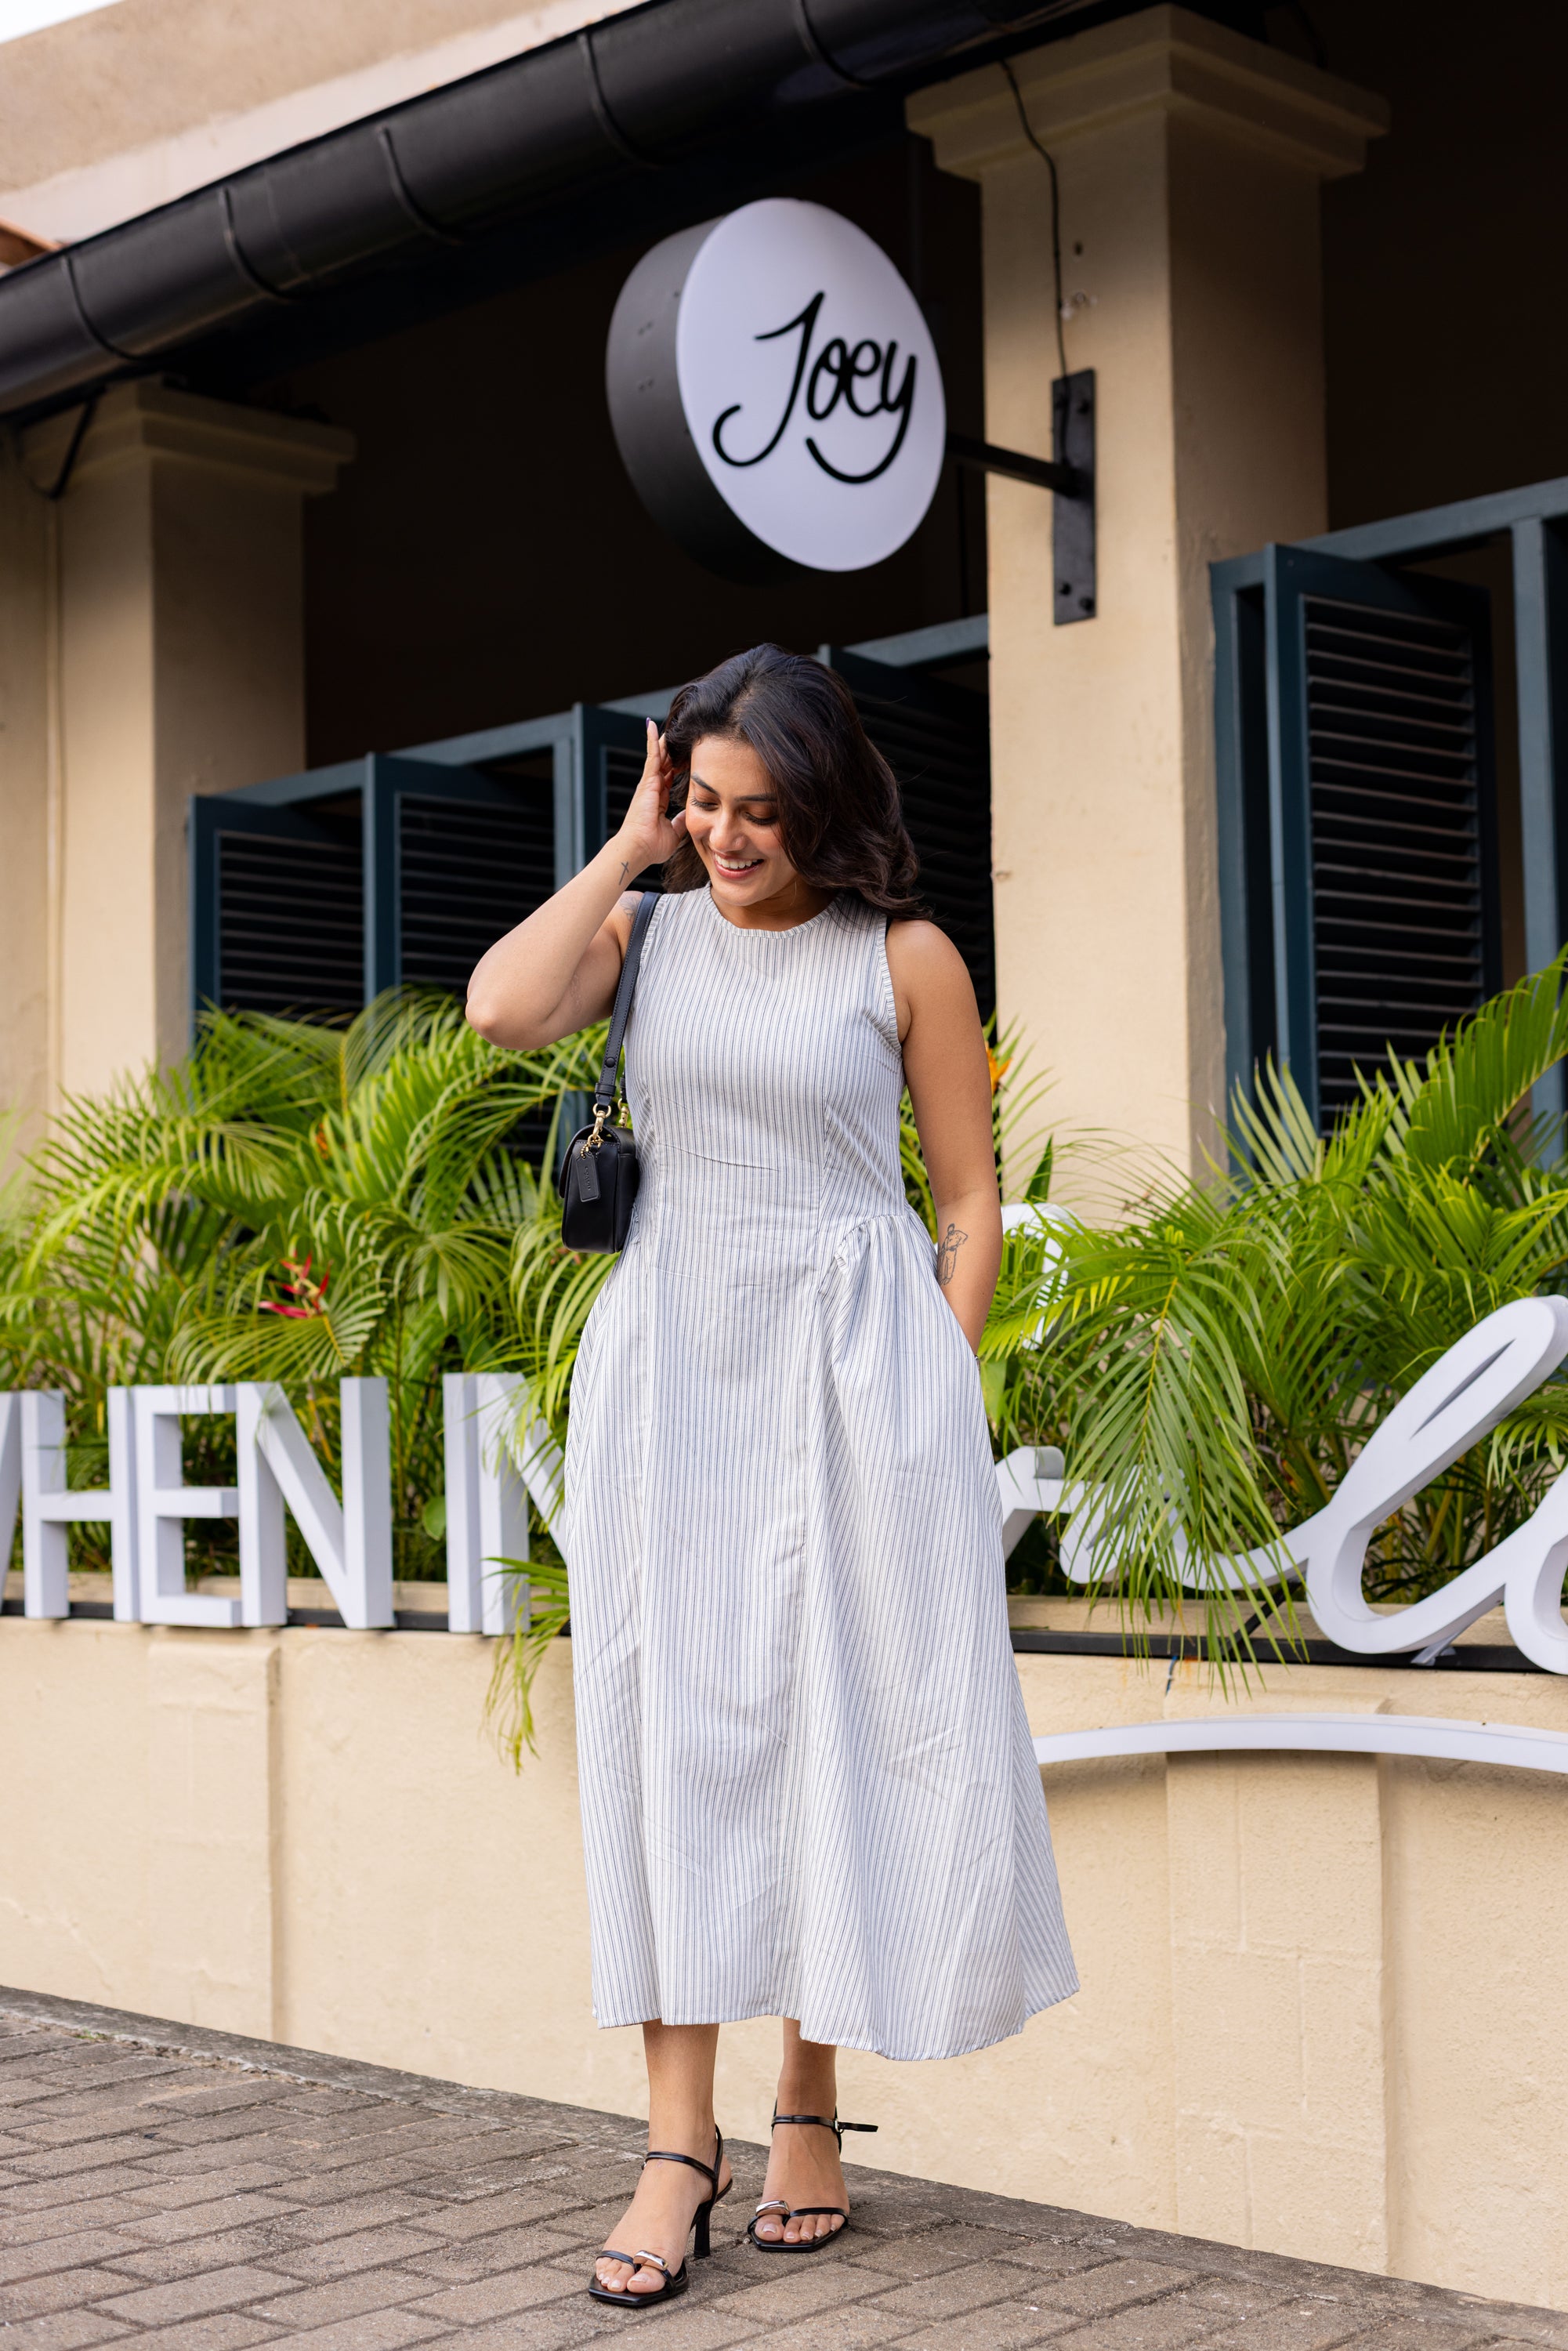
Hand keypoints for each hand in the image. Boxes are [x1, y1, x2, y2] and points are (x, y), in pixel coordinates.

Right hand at [613, 720, 686, 873]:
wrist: (638, 849)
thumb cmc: (651, 846)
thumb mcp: (674, 832)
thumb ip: (681, 821)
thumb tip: (691, 814)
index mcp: (658, 800)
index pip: (668, 778)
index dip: (676, 767)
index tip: (685, 758)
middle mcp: (652, 790)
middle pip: (663, 764)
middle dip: (670, 750)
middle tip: (678, 736)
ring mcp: (648, 784)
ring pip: (658, 756)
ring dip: (662, 741)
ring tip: (668, 726)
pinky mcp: (647, 781)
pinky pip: (651, 756)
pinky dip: (652, 741)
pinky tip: (652, 726)